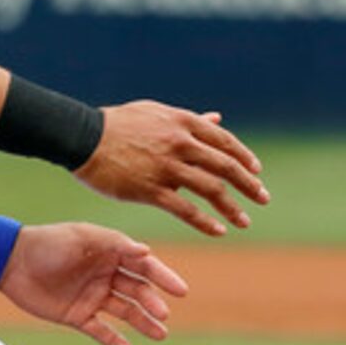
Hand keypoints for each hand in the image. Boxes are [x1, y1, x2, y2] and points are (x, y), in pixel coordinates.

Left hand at [0, 222, 187, 344]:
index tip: (180, 291)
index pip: (144, 266)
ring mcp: (92, 296)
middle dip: (153, 302)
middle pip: (138, 291)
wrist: (10, 262)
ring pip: (125, 312)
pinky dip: (113, 340)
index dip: (164, 277)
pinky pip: (100, 330)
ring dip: (143, 323)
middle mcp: (106, 275)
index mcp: (110, 253)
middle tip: (163, 315)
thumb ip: (115, 245)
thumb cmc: (48, 243)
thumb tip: (147, 252)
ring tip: (160, 335)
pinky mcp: (77, 315)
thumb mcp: (82, 239)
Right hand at [72, 102, 267, 236]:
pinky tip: (218, 231)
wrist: (82, 137)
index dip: (244, 158)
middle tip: (263, 198)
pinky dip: (205, 221)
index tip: (257, 172)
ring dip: (232, 207)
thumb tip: (217, 118)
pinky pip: (186, 209)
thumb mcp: (156, 113)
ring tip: (244, 221)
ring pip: (211, 189)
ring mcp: (166, 167)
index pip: (225, 142)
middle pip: (226, 166)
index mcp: (183, 123)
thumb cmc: (117, 124)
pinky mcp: (150, 190)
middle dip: (249, 185)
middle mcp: (180, 143)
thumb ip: (189, 119)